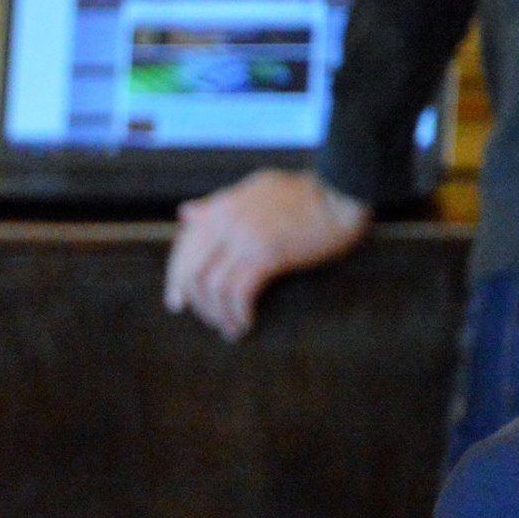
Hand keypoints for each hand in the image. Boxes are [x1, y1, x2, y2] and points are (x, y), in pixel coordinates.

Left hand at [164, 170, 370, 341]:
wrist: (342, 190)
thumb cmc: (305, 193)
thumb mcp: (254, 189)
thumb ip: (218, 204)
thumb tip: (185, 214)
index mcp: (221, 207)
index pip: (184, 247)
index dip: (176, 278)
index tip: (177, 301)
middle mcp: (226, 222)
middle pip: (192, 271)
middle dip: (194, 302)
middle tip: (207, 320)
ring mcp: (245, 238)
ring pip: (213, 287)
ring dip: (219, 314)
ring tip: (230, 328)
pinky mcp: (268, 255)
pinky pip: (239, 293)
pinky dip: (238, 313)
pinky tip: (245, 323)